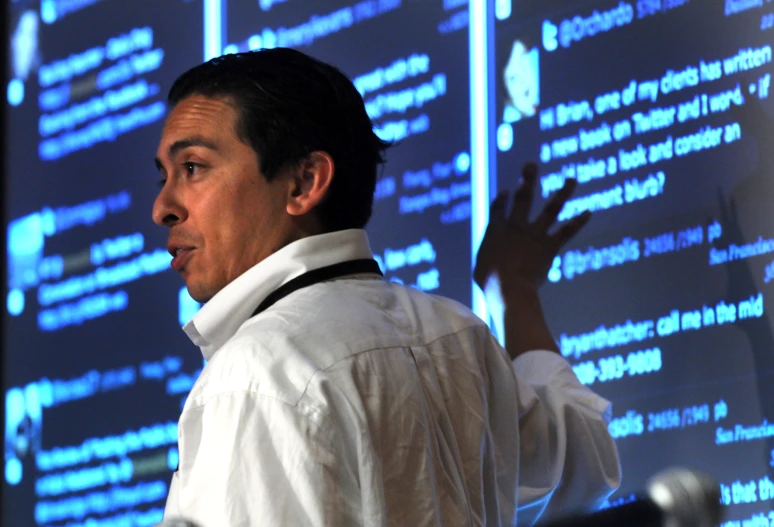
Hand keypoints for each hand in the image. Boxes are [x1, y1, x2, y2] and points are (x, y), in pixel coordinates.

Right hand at [473, 162, 589, 299]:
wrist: (508, 287)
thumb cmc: (489, 282)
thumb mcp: (481, 268)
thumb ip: (488, 259)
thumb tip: (490, 264)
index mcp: (495, 230)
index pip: (498, 209)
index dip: (502, 199)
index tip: (507, 190)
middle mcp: (515, 226)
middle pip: (523, 198)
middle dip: (528, 179)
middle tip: (532, 165)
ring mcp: (534, 235)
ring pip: (551, 209)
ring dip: (563, 193)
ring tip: (572, 179)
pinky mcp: (549, 246)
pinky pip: (566, 231)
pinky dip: (578, 222)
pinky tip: (589, 212)